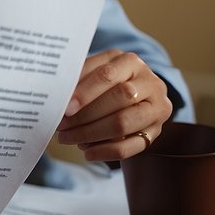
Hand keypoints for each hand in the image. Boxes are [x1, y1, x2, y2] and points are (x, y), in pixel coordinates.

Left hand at [55, 49, 170, 161]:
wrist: (138, 96)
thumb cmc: (108, 83)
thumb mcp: (97, 73)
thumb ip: (81, 82)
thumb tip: (57, 99)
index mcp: (131, 62)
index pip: (108, 75)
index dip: (85, 92)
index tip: (64, 108)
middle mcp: (150, 82)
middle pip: (119, 98)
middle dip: (85, 115)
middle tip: (62, 126)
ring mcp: (157, 108)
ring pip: (124, 123)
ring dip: (91, 134)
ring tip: (68, 138)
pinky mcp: (156, 131)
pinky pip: (132, 146)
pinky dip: (106, 151)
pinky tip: (87, 153)